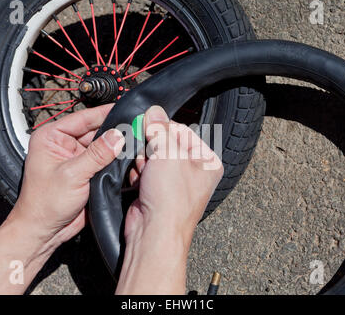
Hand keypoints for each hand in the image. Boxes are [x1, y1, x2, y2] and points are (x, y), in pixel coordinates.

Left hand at [9, 104, 124, 247]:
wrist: (44, 231)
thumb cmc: (44, 204)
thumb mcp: (72, 174)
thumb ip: (97, 154)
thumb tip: (117, 136)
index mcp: (51, 137)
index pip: (83, 118)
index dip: (104, 113)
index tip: (124, 109)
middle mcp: (64, 145)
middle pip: (95, 131)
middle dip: (114, 131)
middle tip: (135, 127)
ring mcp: (76, 158)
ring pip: (102, 146)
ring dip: (116, 146)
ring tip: (134, 142)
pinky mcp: (86, 172)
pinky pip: (104, 161)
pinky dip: (115, 160)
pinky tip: (128, 158)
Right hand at [116, 106, 222, 293]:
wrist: (154, 232)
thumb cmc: (172, 200)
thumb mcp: (168, 154)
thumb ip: (160, 129)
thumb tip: (154, 112)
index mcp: (206, 161)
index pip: (182, 130)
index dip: (163, 128)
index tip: (150, 126)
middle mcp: (192, 171)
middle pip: (164, 143)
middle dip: (151, 148)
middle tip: (150, 156)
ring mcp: (174, 182)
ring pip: (151, 155)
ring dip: (143, 161)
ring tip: (146, 173)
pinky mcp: (156, 189)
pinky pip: (143, 170)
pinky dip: (138, 173)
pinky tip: (140, 182)